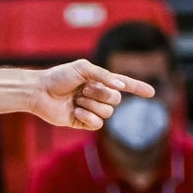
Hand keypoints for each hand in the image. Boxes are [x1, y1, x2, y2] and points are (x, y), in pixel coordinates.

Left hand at [31, 59, 154, 129]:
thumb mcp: (82, 68)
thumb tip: (121, 85)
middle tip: (83, 89)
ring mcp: (91, 110)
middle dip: (101, 94)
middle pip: (116, 100)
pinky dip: (87, 116)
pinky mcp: (83, 123)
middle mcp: (97, 96)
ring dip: (91, 104)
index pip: (124, 85)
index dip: (138, 88)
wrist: (40, 91)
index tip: (152, 93)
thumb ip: (103, 75)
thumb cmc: (59, 77)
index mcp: (100, 81)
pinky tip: (74, 110)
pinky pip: (97, 124)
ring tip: (76, 100)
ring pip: (107, 113)